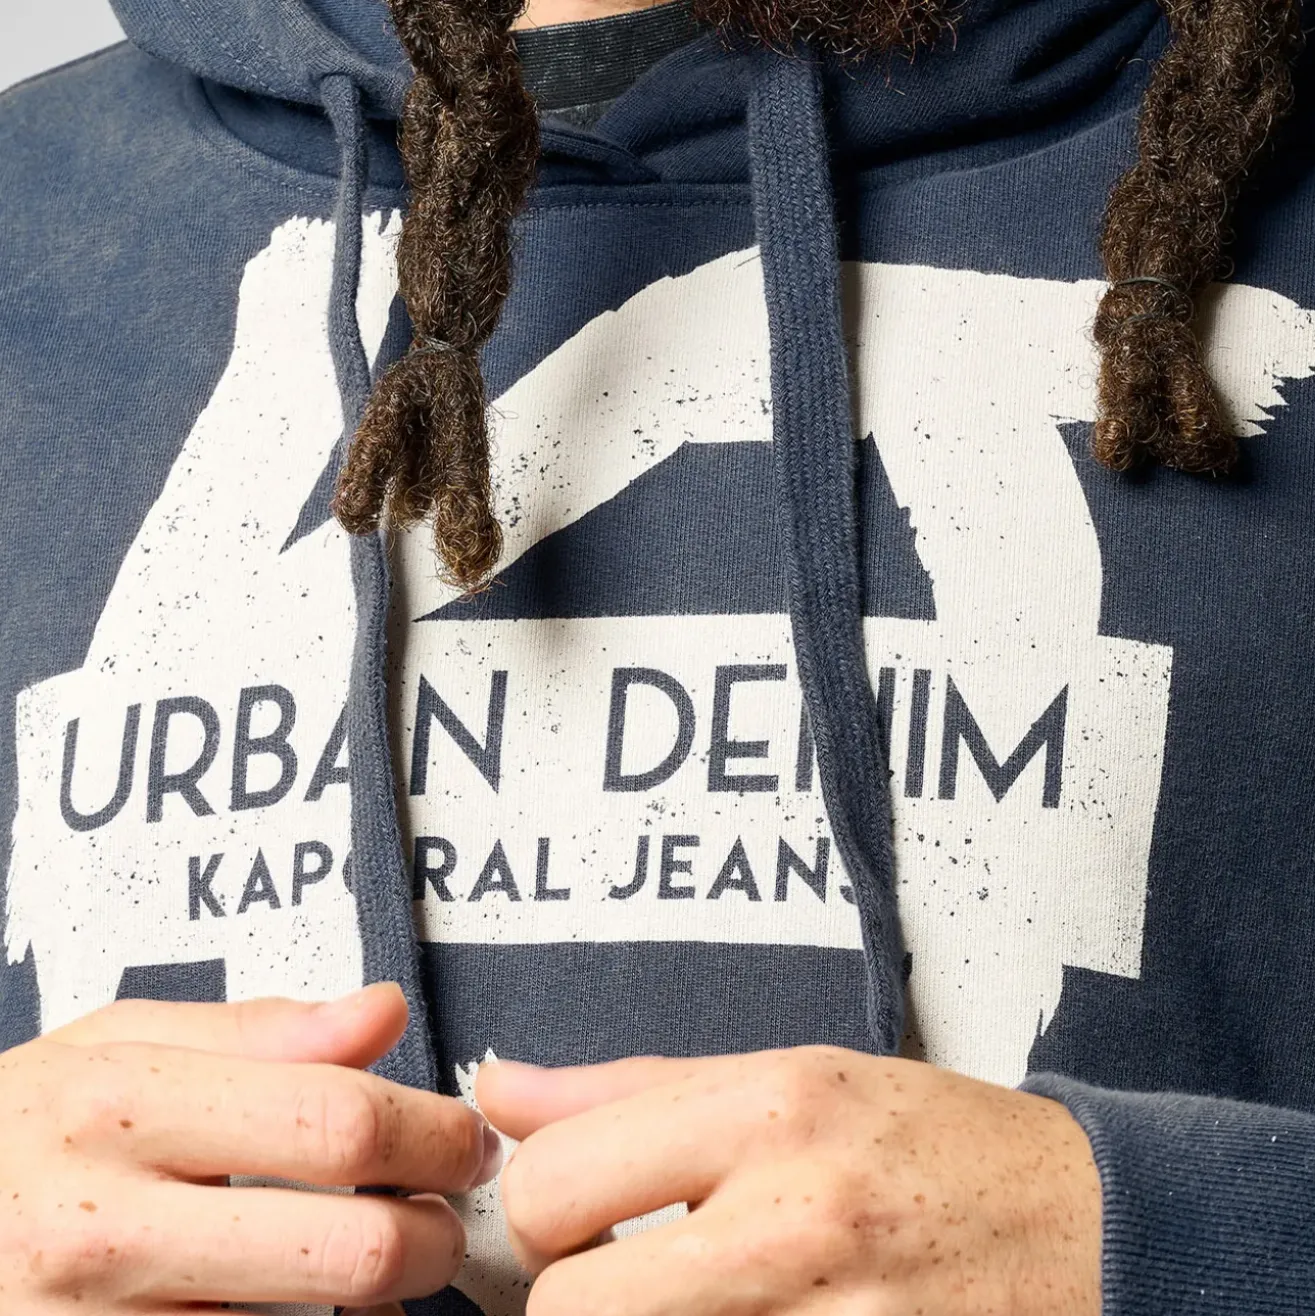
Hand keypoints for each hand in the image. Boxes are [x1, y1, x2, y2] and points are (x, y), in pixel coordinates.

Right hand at [0, 984, 499, 1312]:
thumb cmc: (16, 1133)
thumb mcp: (113, 1044)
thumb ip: (259, 1028)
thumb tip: (383, 1009)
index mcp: (121, 1111)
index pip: (336, 1121)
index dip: (433, 1132)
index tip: (464, 1138)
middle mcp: (105, 1232)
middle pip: (351, 1249)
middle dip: (434, 1235)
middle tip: (443, 1212)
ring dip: (381, 1305)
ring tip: (379, 1260)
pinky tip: (314, 1313)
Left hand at [478, 1048, 1101, 1314]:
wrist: (1089, 1222)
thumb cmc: (930, 1139)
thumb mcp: (788, 1072)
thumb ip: (627, 1089)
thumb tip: (498, 1092)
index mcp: (768, 1109)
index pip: (555, 1183)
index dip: (533, 1213)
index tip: (559, 1218)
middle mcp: (796, 1219)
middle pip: (570, 1311)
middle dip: (569, 1300)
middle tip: (611, 1278)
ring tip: (687, 1294)